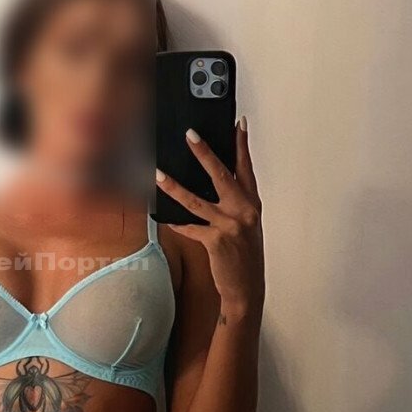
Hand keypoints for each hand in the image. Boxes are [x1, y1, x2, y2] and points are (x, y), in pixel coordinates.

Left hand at [156, 119, 263, 316]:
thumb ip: (233, 205)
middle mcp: (243, 210)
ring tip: (158, 174)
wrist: (247, 288)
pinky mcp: (215, 240)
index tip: (237, 123)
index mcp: (252, 204)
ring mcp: (229, 225)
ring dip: (174, 186)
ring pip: (196, 200)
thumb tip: (212, 185)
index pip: (246, 167)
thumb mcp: (246, 226)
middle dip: (204, 152)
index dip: (241, 144)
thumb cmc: (244, 256)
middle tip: (191, 135)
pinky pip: (189, 227)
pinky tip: (162, 217)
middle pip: (221, 174)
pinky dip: (176, 223)